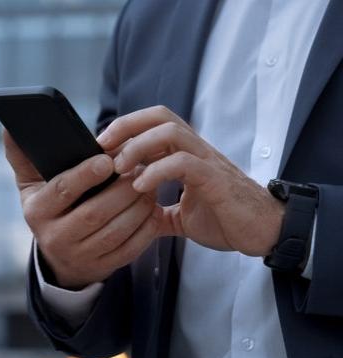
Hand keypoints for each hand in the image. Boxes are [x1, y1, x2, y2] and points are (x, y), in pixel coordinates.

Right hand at [4, 130, 159, 288]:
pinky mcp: (103, 267)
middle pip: (95, 213)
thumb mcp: (33, 185)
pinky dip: (146, 231)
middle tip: (142, 171)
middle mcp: (56, 237)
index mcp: (38, 211)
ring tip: (151, 188)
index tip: (108, 159)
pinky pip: (129, 250)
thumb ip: (25, 158)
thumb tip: (12, 128)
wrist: (61, 256)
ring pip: (115, 232)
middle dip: (123, 191)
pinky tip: (154, 212)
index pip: (62, 190)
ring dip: (139, 208)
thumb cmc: (52, 209)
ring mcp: (81, 255)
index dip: (86, 174)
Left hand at [97, 106, 284, 256]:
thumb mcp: (183, 217)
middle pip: (160, 117)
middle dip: (126, 126)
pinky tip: (141, 185)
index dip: (126, 130)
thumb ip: (161, 211)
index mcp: (188, 156)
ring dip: (138, 146)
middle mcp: (197, 151)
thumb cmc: (226, 219)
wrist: (263, 232)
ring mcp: (208, 162)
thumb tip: (138, 217)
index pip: (155, 125)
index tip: (102, 148)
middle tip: (101, 147)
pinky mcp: (216, 179)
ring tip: (119, 167)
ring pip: (171, 132)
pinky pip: (184, 163)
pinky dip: (158, 171)